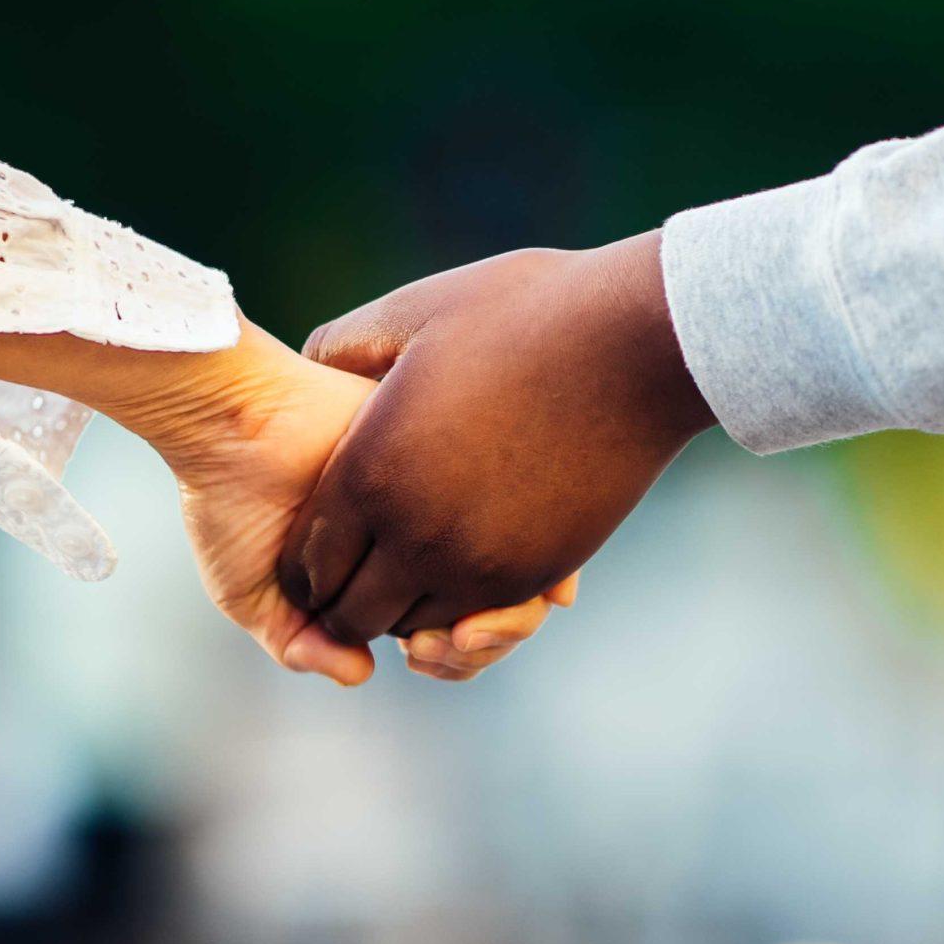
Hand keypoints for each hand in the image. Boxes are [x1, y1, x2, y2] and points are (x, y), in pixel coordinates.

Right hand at [83, 319, 570, 683]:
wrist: (231, 426)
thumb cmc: (230, 505)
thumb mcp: (253, 595)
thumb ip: (300, 644)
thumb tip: (363, 673)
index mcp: (391, 567)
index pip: (455, 631)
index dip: (452, 659)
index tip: (416, 655)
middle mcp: (429, 532)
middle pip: (501, 610)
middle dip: (481, 646)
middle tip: (433, 646)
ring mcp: (450, 497)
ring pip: (527, 572)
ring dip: (504, 619)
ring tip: (457, 625)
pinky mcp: (463, 457)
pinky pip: (534, 518)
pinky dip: (530, 566)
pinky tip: (478, 582)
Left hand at [278, 231, 714, 644]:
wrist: (637, 343)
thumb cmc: (521, 315)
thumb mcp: (412, 315)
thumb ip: (343, 348)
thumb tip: (308, 364)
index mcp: (370, 471)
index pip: (309, 563)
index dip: (306, 567)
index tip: (318, 553)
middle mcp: (415, 533)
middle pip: (352, 612)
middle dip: (347, 601)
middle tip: (357, 576)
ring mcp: (478, 563)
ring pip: (413, 628)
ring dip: (404, 610)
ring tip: (408, 570)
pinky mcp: (534, 576)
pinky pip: (475, 623)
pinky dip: (459, 609)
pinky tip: (458, 565)